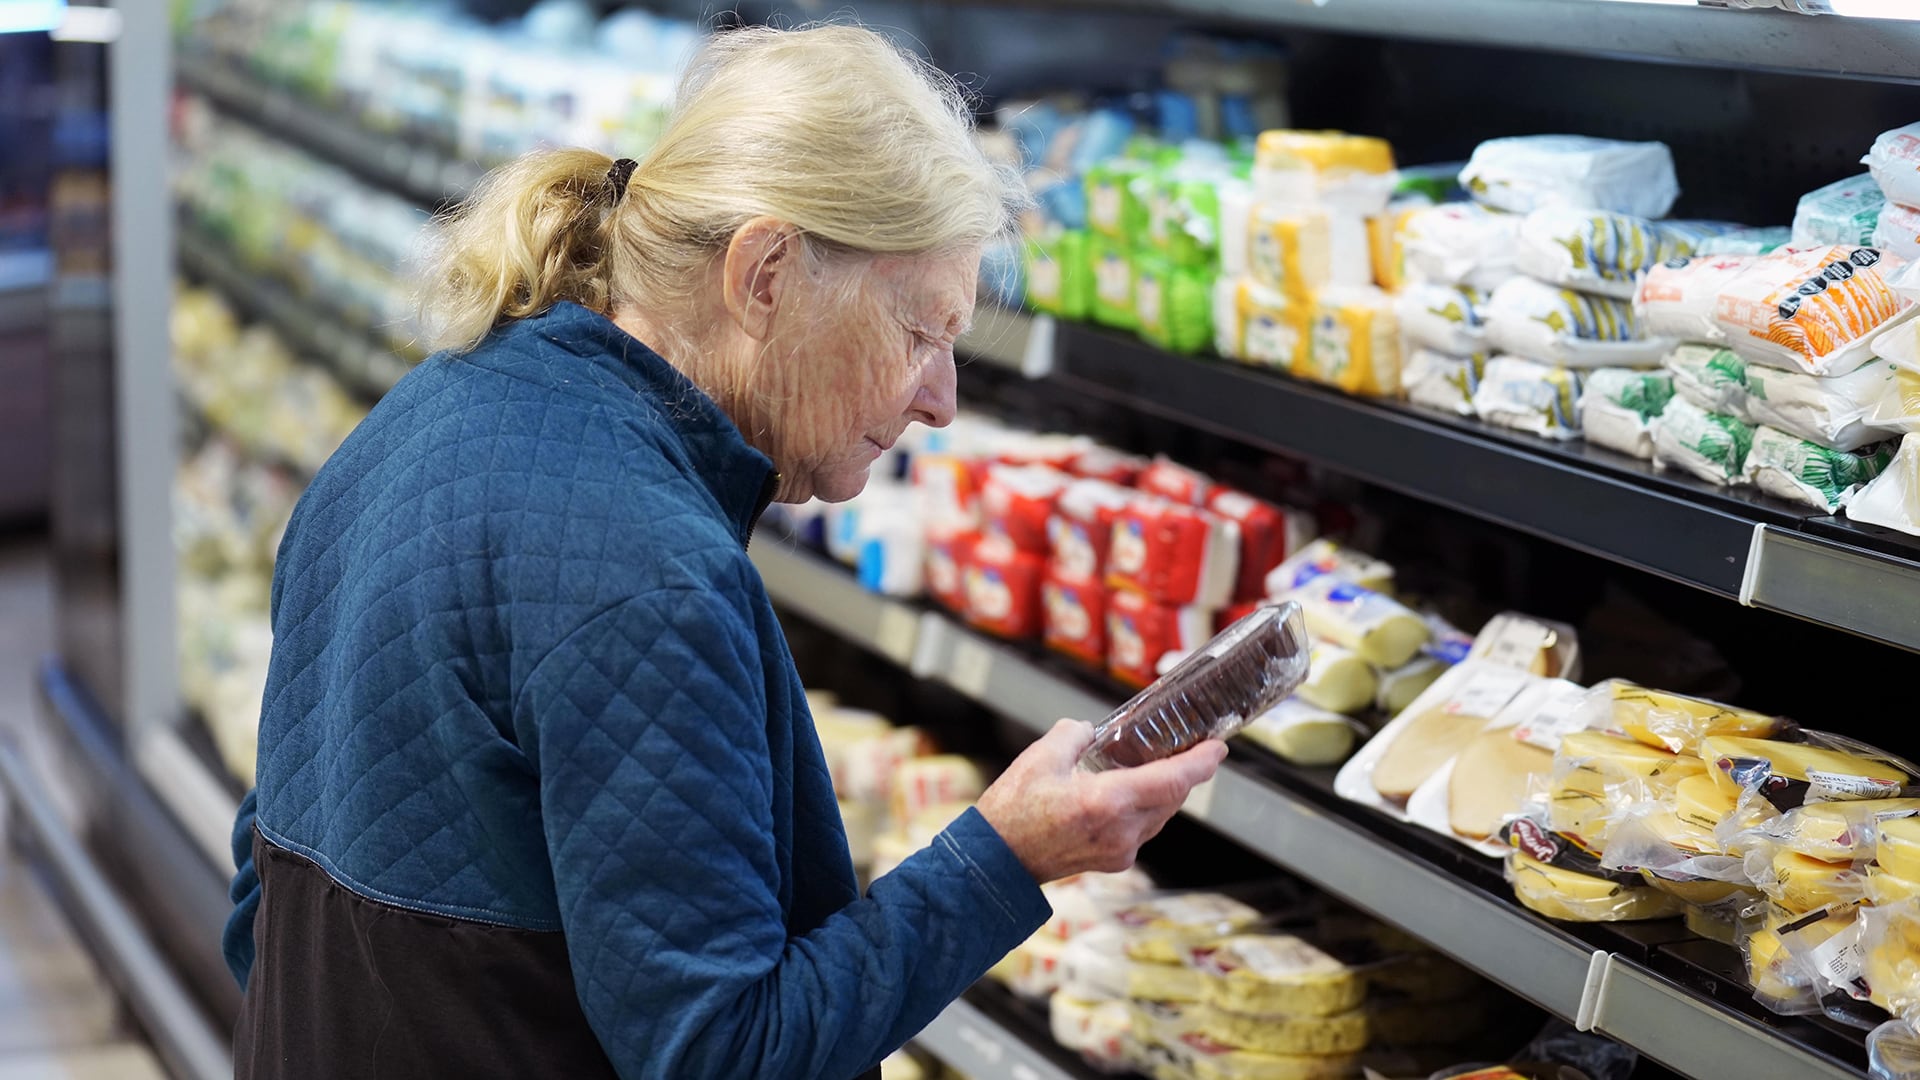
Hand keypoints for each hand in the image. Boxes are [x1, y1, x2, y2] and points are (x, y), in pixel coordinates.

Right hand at [975, 720, 1226, 884]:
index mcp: (1108, 801)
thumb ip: (1073, 734)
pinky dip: (1146, 808)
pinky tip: (1131, 793)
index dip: (1201, 763)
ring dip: (1166, 791)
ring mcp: (1120, 850)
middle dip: (1185, 773)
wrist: (996, 863)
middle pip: (1172, 797)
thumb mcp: (1041, 758)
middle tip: (1191, 748)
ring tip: (1161, 767)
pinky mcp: (1114, 861)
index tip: (1218, 747)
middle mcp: (1122, 830)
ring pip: (1160, 815)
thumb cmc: (1013, 812)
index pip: (1172, 780)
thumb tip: (1089, 731)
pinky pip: (1143, 829)